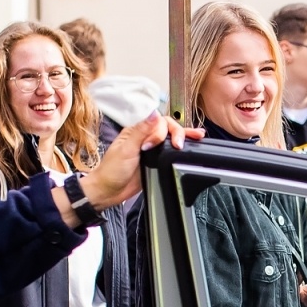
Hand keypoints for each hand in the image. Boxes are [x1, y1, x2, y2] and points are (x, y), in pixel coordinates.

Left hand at [60, 113, 201, 226]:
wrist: (108, 191)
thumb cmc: (111, 171)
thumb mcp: (126, 149)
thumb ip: (141, 131)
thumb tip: (153, 114)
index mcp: (136, 131)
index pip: (157, 122)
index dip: (162, 132)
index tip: (155, 145)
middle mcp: (145, 137)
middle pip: (168, 127)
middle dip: (177, 133)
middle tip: (179, 145)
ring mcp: (151, 149)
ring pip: (171, 138)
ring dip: (185, 135)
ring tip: (198, 136)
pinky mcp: (156, 161)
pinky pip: (170, 151)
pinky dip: (181, 148)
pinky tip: (190, 145)